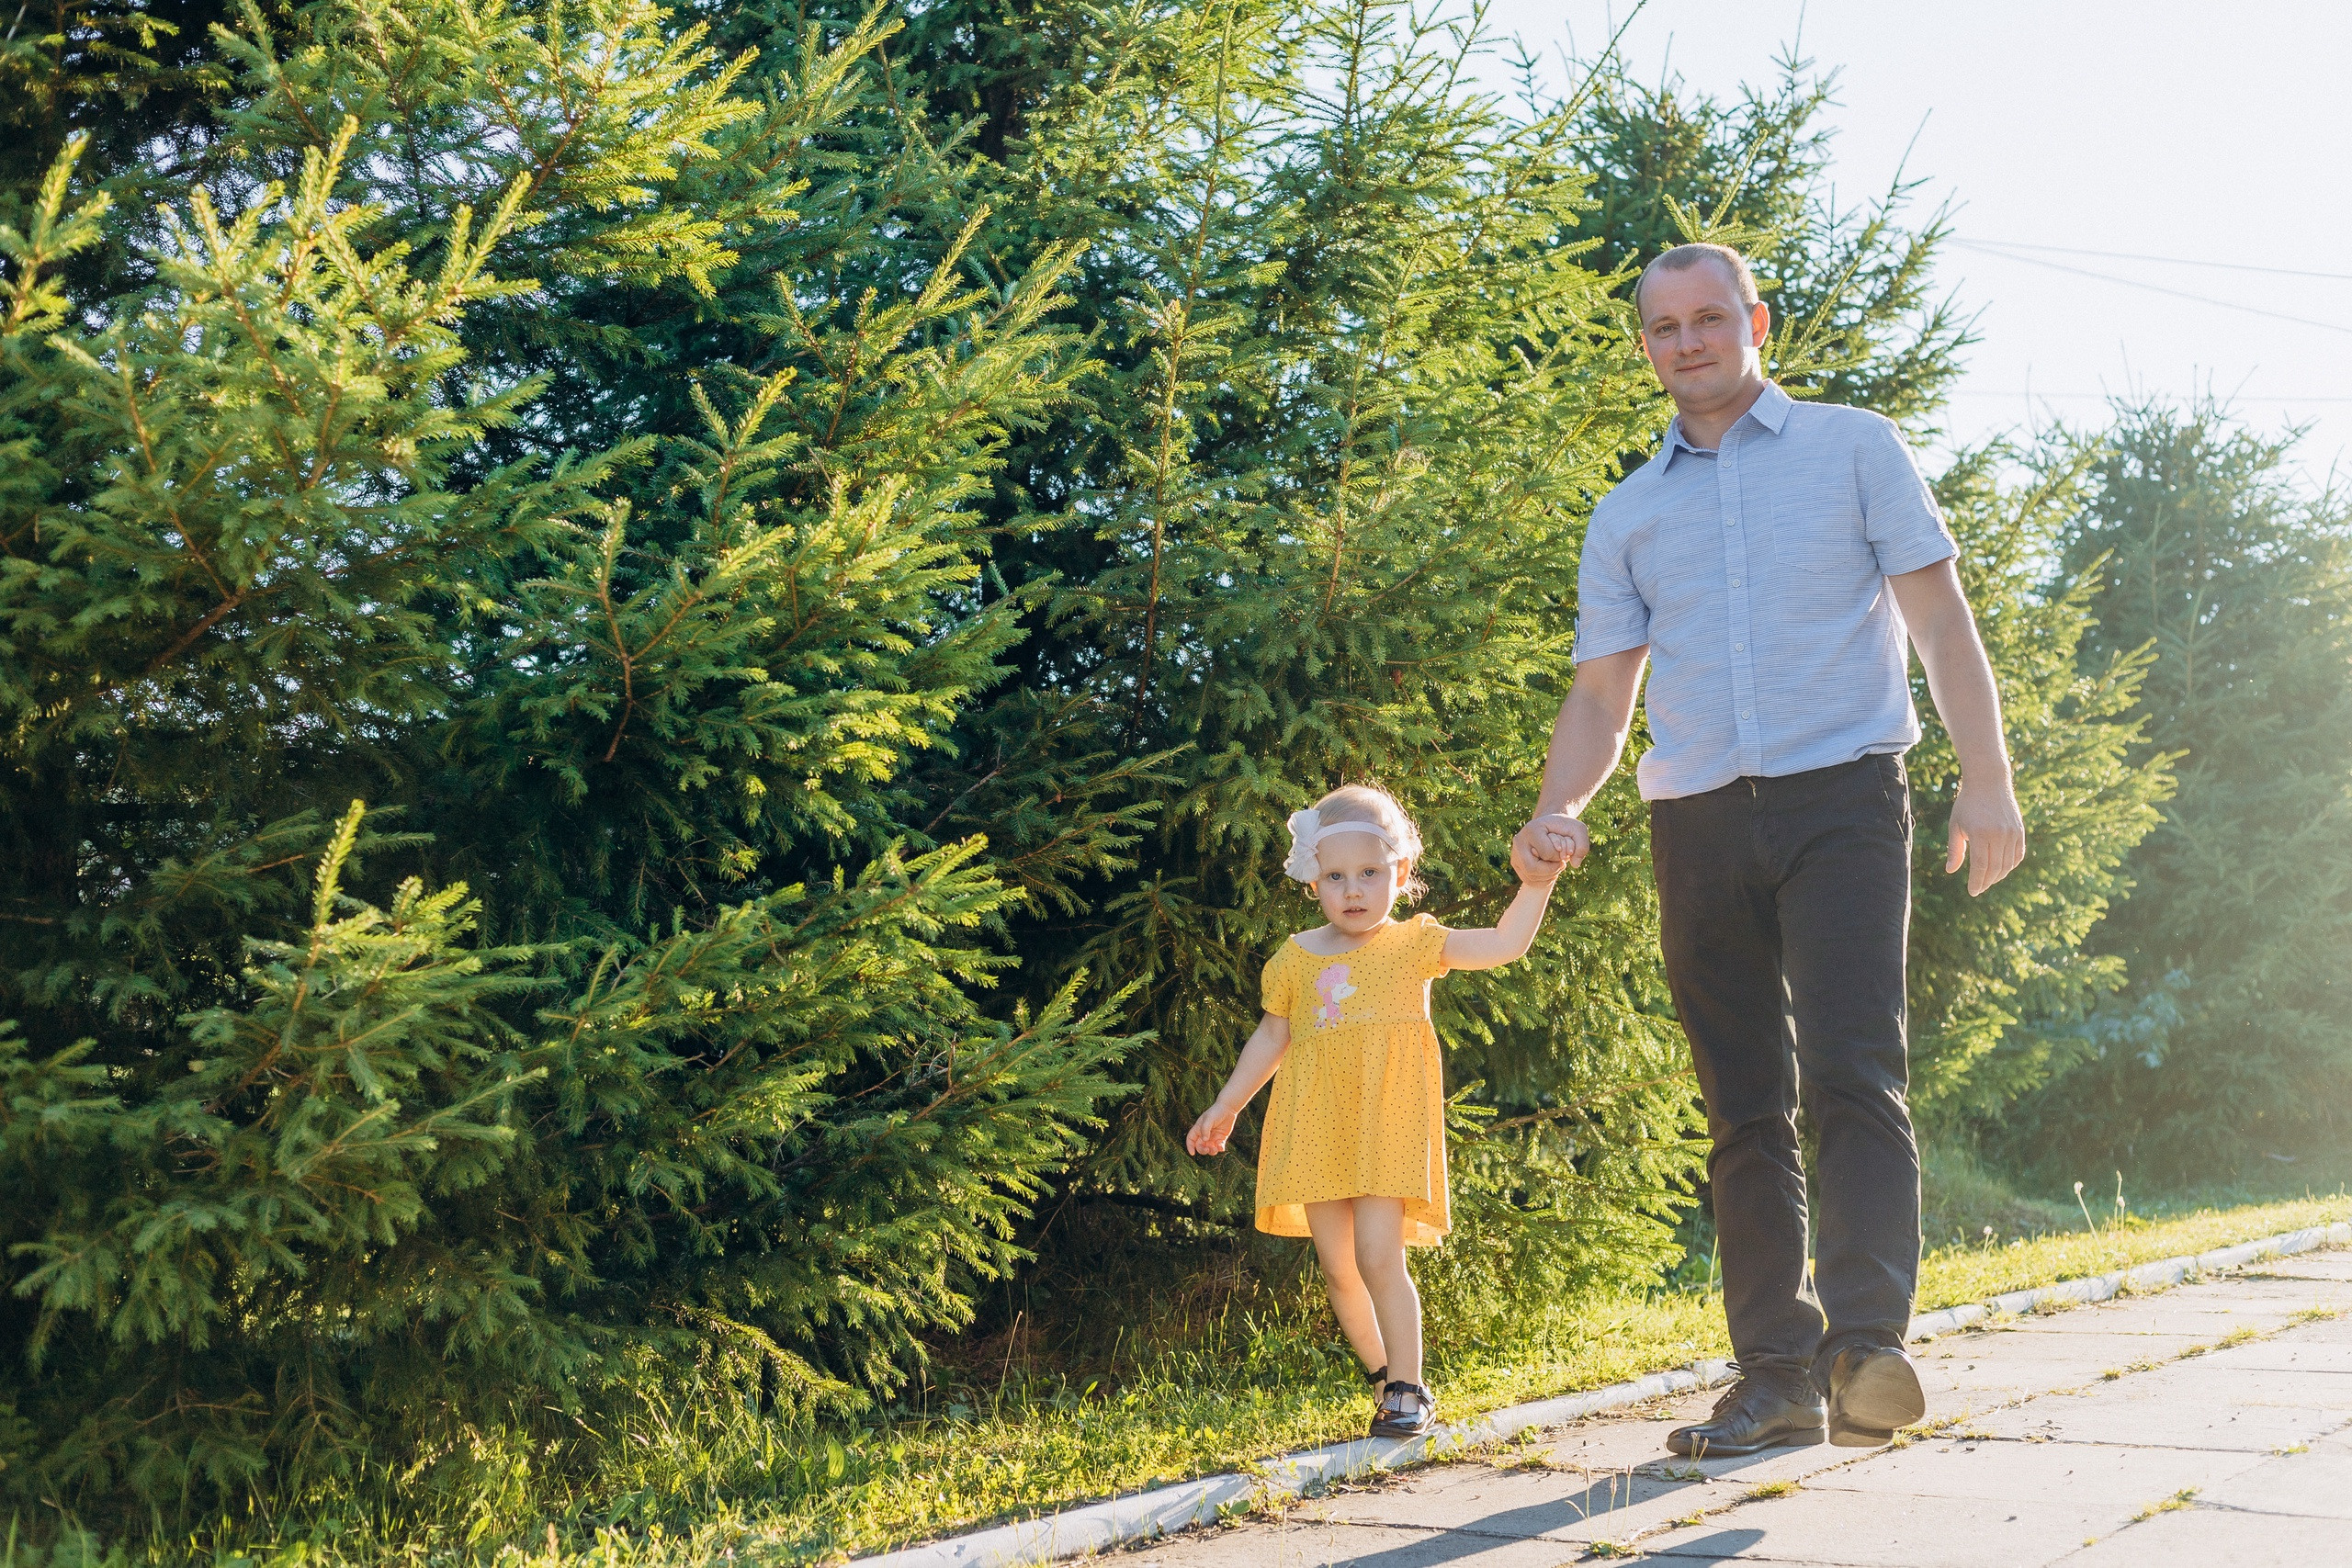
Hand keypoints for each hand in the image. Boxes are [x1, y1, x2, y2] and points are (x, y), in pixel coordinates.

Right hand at [1186, 1100, 1239, 1155]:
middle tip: (1208, 1150)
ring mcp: (1213, 1137)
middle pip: (1200, 1146)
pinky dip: (1219, 1149)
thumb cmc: (1216, 1112)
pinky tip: (1221, 1148)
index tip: (1192, 1153)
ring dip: (1211, 1151)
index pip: (1191, 1139)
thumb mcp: (1209, 1119)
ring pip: (1209, 1148)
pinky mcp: (1221, 1138)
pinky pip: (1219, 1147)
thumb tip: (1205, 1140)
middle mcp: (1205, 1134)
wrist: (1228, 1109)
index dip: (1190, 1146)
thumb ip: (1205, 1129)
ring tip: (1216, 1149)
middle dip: (1202, 1150)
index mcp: (1198, 1129)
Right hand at [1511, 813, 1589, 881]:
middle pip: (1532, 868)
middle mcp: (1519, 840)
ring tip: (1557, 867)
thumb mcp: (1578, 830)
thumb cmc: (1564, 828)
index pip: (1546, 853)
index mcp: (1532, 829)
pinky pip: (1528, 880)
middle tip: (1561, 864)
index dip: (1559, 856)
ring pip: (1530, 876)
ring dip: (1548, 876)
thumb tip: (1575, 864)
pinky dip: (1543, 881)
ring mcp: (1515, 852)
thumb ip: (1582, 845)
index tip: (1562, 850)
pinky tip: (1551, 873)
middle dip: (1551, 870)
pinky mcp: (1516, 863)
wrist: (1550, 826)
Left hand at [1946, 775, 2026, 895]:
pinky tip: (2001, 869)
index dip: (1977, 882)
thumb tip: (1951, 871)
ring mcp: (2013, 833)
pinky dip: (2010, 865)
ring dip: (1998, 876)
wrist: (1989, 782)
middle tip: (1979, 888)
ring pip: (2008, 864)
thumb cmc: (1967, 804)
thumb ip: (1954, 850)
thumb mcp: (1956, 825)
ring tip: (1988, 880)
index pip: (1980, 866)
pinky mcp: (2020, 831)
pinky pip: (2017, 855)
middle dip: (1986, 882)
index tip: (1972, 892)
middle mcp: (1999, 834)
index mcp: (1981, 834)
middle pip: (1995, 868)